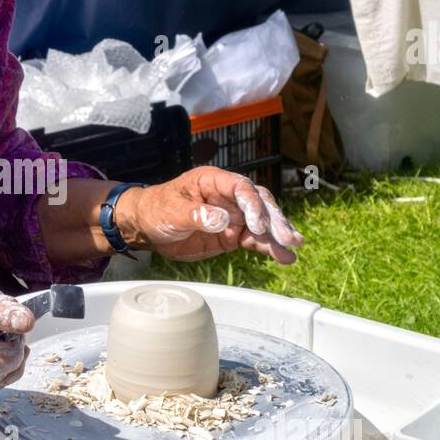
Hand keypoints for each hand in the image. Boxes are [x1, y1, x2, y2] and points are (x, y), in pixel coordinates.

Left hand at [114, 167, 303, 263]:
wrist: (147, 227)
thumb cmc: (156, 209)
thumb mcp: (172, 211)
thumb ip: (197, 215)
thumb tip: (221, 220)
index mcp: (214, 181)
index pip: (242, 188)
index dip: (253, 205)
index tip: (258, 225)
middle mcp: (229, 196)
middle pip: (260, 205)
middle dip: (275, 221)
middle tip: (288, 238)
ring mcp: (233, 216)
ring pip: (262, 224)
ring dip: (277, 237)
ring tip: (292, 251)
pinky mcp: (232, 235)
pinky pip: (254, 240)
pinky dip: (268, 248)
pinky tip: (284, 258)